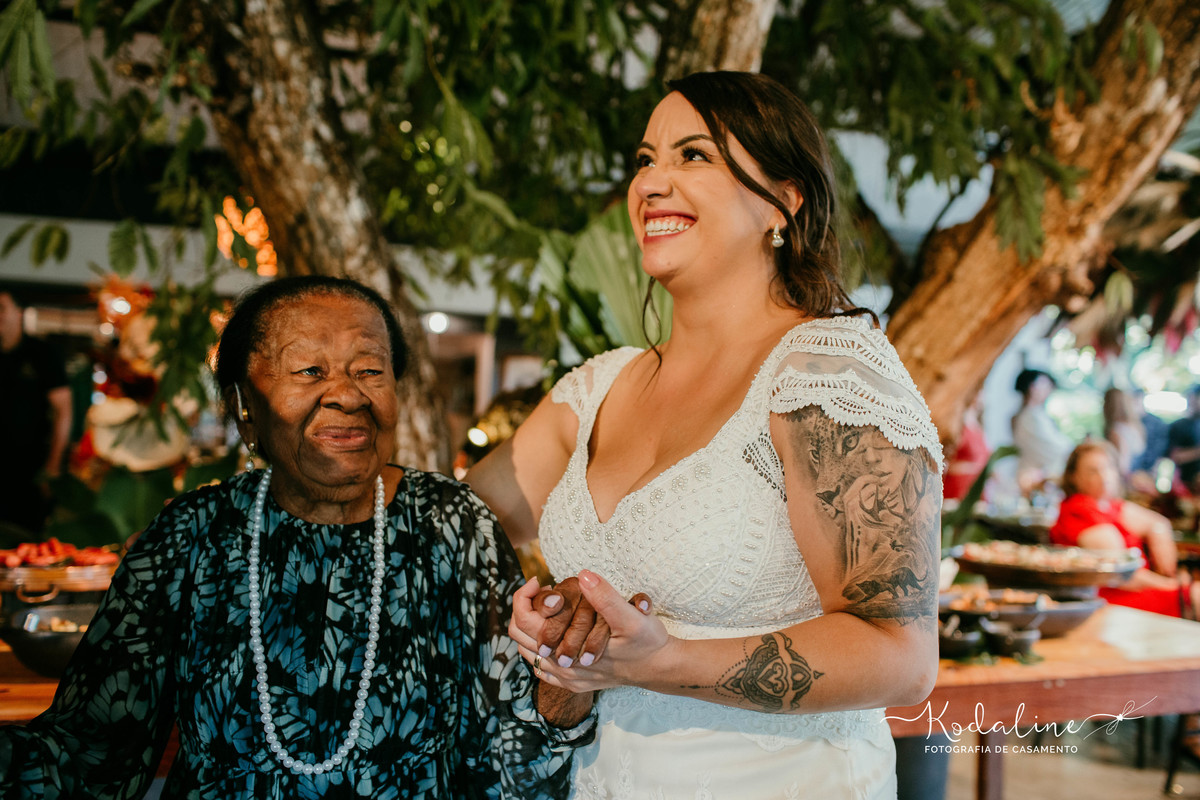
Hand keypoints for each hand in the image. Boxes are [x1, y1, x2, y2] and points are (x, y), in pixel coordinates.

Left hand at [510, 570, 671, 693]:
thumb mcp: (632, 616)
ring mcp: (565, 678)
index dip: (526, 596)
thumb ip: (605, 597)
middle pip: (519, 634)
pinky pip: (540, 666)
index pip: (524, 621)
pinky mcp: (573, 682)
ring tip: (550, 607)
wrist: (659, 668)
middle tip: (546, 591)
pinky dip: (538, 647)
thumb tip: (582, 576)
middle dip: (526, 607)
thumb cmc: (647, 642)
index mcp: (566, 652)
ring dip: (532, 625)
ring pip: (527, 650)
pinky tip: (553, 633)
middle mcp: (560, 668)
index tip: (541, 581)